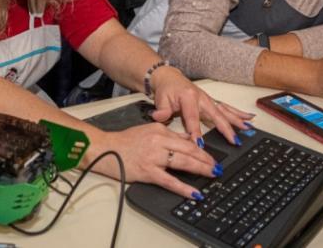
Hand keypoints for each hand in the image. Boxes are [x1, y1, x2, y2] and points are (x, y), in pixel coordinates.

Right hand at [94, 124, 221, 198]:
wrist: (104, 148)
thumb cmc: (124, 141)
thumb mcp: (148, 130)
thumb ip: (168, 135)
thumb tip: (187, 140)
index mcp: (160, 130)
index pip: (186, 140)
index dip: (202, 150)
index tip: (211, 157)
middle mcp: (159, 141)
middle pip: (189, 150)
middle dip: (206, 160)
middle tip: (217, 167)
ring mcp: (154, 157)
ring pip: (183, 162)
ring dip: (200, 169)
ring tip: (212, 174)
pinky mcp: (148, 171)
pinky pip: (169, 181)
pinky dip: (184, 188)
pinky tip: (194, 193)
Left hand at [150, 65, 252, 145]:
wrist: (169, 78)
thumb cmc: (166, 89)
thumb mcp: (161, 99)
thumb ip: (162, 110)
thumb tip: (159, 118)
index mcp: (189, 97)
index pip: (193, 118)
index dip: (196, 132)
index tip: (199, 144)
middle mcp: (202, 98)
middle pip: (216, 115)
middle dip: (225, 129)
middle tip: (234, 141)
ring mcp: (208, 100)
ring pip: (225, 111)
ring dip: (237, 121)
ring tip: (248, 129)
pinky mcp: (211, 102)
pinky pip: (227, 108)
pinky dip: (238, 113)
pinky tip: (248, 118)